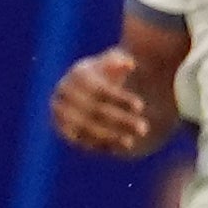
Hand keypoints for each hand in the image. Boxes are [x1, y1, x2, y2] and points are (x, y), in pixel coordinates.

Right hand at [52, 49, 169, 154]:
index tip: (141, 107)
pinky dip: (102, 144)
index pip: (101, 90)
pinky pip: (83, 141)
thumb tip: (129, 63)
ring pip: (87, 128)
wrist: (91, 92)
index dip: (121, 99)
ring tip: (131, 141)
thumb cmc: (109, 75)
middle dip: (121, 121)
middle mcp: (65, 94)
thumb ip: (121, 62)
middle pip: (95, 111)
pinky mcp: (65, 131)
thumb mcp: (116, 63)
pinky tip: (121, 146)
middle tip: (144, 128)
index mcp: (79, 75)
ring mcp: (63, 113)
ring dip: (111, 136)